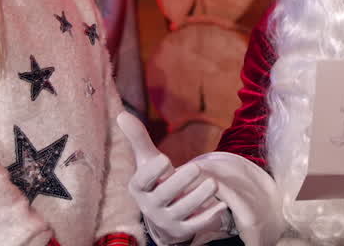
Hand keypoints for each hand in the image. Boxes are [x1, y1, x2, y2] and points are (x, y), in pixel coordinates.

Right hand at [118, 113, 227, 243]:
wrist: (163, 214)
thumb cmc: (156, 180)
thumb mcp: (147, 161)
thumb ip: (138, 139)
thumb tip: (122, 114)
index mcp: (139, 188)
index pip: (142, 181)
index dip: (153, 171)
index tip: (165, 159)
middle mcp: (150, 206)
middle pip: (164, 195)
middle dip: (181, 182)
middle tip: (197, 167)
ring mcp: (167, 219)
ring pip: (183, 210)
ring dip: (199, 196)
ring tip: (213, 183)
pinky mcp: (182, 230)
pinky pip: (195, 226)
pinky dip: (208, 216)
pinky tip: (221, 205)